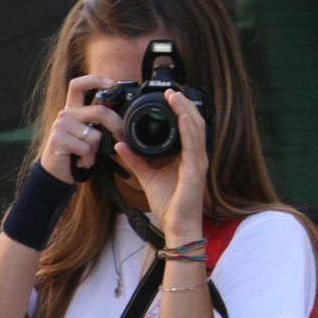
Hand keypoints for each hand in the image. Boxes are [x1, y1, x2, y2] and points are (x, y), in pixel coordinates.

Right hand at [39, 74, 124, 183]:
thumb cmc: (76, 153)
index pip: (79, 85)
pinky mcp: (58, 139)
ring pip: (95, 135)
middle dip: (116, 125)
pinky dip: (88, 159)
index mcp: (73, 109)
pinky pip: (86, 148)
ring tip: (87, 155)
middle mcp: (66, 113)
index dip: (96, 80)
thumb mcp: (88, 134)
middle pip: (99, 111)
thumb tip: (121, 118)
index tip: (113, 84)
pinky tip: (80, 162)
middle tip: (121, 136)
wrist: (57, 173)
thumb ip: (98, 123)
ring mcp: (61, 125)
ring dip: (96, 150)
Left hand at [114, 89, 207, 241]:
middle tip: (171, 90)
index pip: (187, 127)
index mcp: (187, 156)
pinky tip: (183, 117)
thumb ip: (134, 159)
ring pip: (196, 129)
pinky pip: (193, 146)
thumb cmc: (168, 204)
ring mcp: (198, 163)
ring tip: (175, 96)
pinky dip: (188, 129)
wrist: (176, 226)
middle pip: (194, 122)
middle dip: (183, 104)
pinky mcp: (195, 171)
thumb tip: (119, 144)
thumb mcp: (146, 176)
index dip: (181, 109)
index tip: (168, 96)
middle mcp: (196, 156)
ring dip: (186, 110)